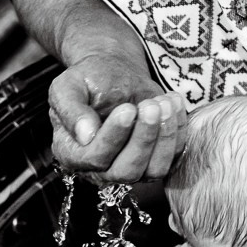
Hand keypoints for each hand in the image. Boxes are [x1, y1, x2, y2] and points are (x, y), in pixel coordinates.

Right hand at [48, 55, 186, 184]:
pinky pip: (173, 157)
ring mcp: (130, 167)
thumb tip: (84, 134)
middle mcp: (99, 169)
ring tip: (163, 102)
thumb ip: (70, 109)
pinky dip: (178, 131)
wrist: (114, 75)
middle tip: (150, 106)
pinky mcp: (155, 160)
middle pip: (126, 171)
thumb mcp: (68, 86)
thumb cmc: (88, 80)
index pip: (95, 158)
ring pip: (154, 170)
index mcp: (72, 153)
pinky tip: (173, 103)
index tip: (127, 109)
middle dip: (143, 139)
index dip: (113, 136)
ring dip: (164, 136)